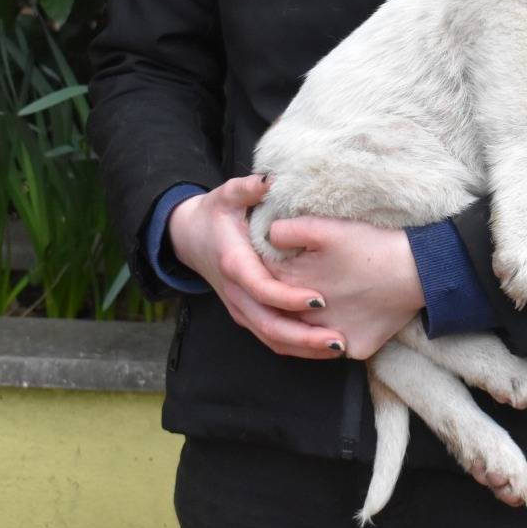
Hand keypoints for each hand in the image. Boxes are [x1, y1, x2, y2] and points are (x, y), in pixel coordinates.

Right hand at [168, 175, 346, 358]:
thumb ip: (248, 188)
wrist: (188, 237)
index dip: (289, 298)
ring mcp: (239, 307)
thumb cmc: (214, 214)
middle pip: (268, 324)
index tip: (319, 300)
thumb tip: (270, 179)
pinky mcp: (245, 314)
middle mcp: (235, 292)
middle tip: (337, 340)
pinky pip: (269, 337)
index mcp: (234, 264)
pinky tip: (322, 347)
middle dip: (303, 337)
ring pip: (269, 337)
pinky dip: (295, 346)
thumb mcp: (227, 195)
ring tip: (338, 349)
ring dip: (302, 347)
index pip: (262, 289)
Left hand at [266, 216, 426, 359]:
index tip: (279, 257)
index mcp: (293, 287)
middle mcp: (306, 320)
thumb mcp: (326, 228)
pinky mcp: (356, 348)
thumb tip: (267, 236)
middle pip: (280, 314)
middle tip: (299, 282)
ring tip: (314, 305)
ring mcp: (332, 339)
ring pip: (304, 338)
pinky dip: (334, 336)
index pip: (262, 282)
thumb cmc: (371, 246)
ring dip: (303, 326)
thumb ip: (288, 231)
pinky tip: (341, 320)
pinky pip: (338, 347)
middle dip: (280, 300)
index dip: (266, 268)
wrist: (418, 271)